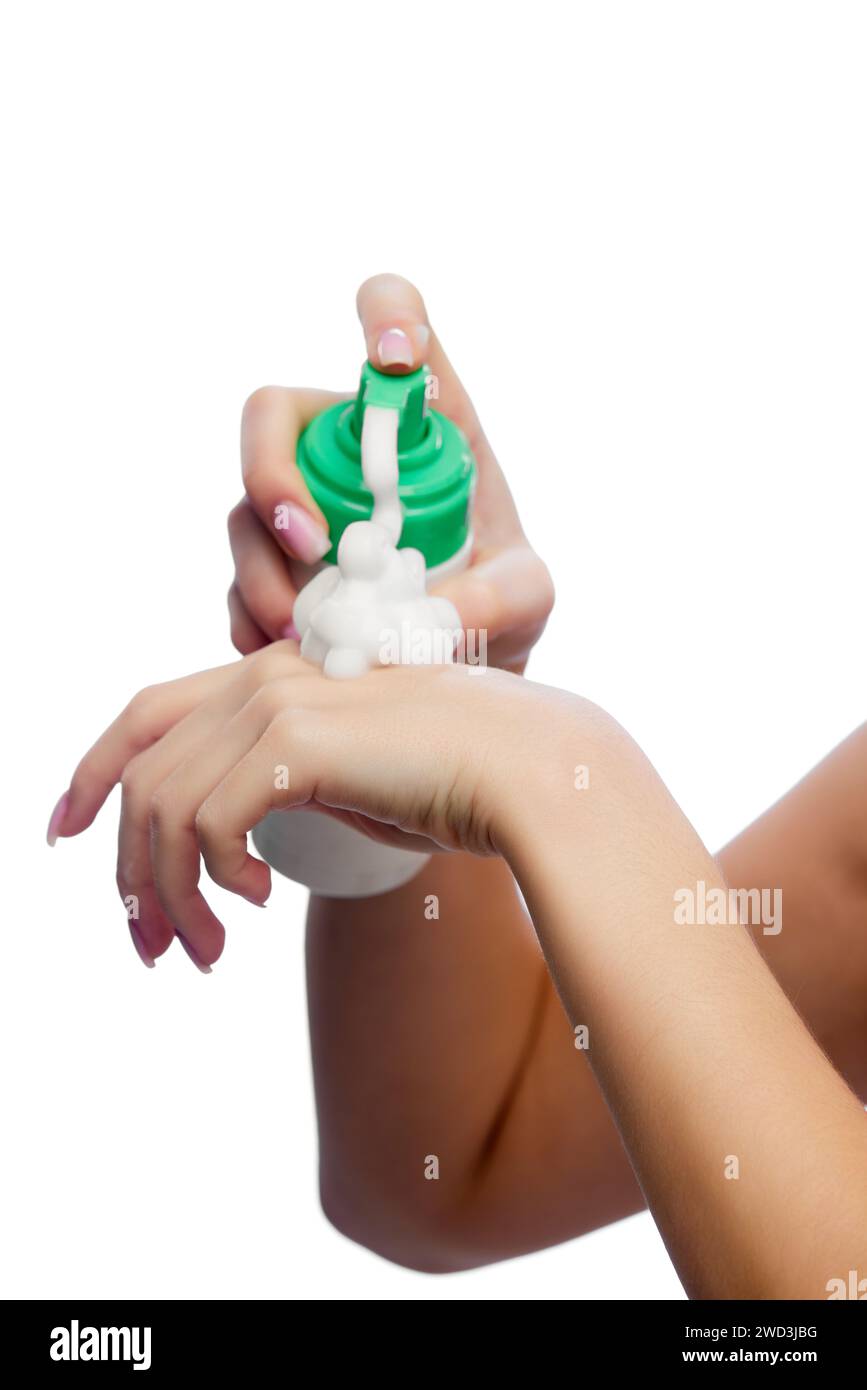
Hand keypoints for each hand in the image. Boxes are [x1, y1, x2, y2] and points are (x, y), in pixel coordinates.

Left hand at [48, 647, 572, 969]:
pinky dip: (213, 876)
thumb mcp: (345, 783)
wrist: (529, 771)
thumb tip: (223, 848)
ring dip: (169, 895)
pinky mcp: (298, 742)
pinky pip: (209, 820)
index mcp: (272, 676)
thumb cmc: (452, 784)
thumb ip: (280, 788)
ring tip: (204, 953)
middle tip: (149, 946)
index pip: (147, 712)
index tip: (63, 829)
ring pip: (165, 805)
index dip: (93, 769)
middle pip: (144, 773)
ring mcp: (278, 701)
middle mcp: (263, 677)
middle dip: (128, 870)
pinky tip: (254, 904)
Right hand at [228, 273, 554, 671]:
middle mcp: (343, 451)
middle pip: (272, 416)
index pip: (392, 322)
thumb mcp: (526, 596)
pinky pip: (235, 584)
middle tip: (313, 544)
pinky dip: (252, 620)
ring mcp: (297, 509)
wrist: (456, 668)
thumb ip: (502, 597)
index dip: (386, 317)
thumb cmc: (500, 604)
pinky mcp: (270, 572)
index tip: (397, 357)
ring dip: (261, 570)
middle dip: (274, 473)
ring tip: (300, 627)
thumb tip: (437, 618)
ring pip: (246, 513)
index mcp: (419, 423)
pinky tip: (283, 651)